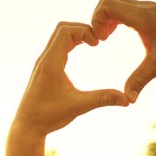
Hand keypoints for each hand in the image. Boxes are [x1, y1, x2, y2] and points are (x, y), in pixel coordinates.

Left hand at [15, 22, 128, 136]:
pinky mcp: (43, 69)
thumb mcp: (78, 106)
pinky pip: (56, 47)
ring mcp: (42, 63)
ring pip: (58, 37)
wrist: (27, 126)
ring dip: (76, 35)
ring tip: (93, 43)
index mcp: (51, 63)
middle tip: (98, 40)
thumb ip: (103, 99)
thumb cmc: (49, 116)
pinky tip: (81, 50)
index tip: (98, 44)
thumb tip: (128, 100)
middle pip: (61, 29)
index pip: (66, 31)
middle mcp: (44, 60)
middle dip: (82, 29)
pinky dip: (70, 43)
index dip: (85, 31)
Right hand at [91, 0, 155, 102]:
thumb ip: (140, 80)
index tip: (100, 41)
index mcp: (142, 16)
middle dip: (97, 20)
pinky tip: (118, 35)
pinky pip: (126, 8)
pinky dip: (116, 19)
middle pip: (107, 1)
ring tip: (106, 39)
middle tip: (100, 40)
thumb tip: (127, 100)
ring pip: (116, 4)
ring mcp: (148, 8)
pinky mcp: (152, 11)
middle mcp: (143, 8)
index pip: (106, 6)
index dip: (95, 22)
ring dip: (106, 20)